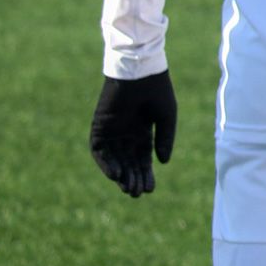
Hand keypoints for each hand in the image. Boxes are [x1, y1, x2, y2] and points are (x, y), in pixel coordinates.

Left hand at [90, 71, 177, 196]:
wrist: (139, 72)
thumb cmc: (156, 90)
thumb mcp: (166, 118)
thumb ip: (164, 139)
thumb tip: (162, 163)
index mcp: (143, 132)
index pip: (143, 159)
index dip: (146, 174)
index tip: (150, 189)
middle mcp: (126, 135)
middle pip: (128, 163)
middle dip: (133, 178)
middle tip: (138, 194)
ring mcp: (111, 132)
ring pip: (114, 160)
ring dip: (120, 176)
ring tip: (129, 189)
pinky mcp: (99, 128)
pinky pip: (100, 152)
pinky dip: (106, 164)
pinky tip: (116, 175)